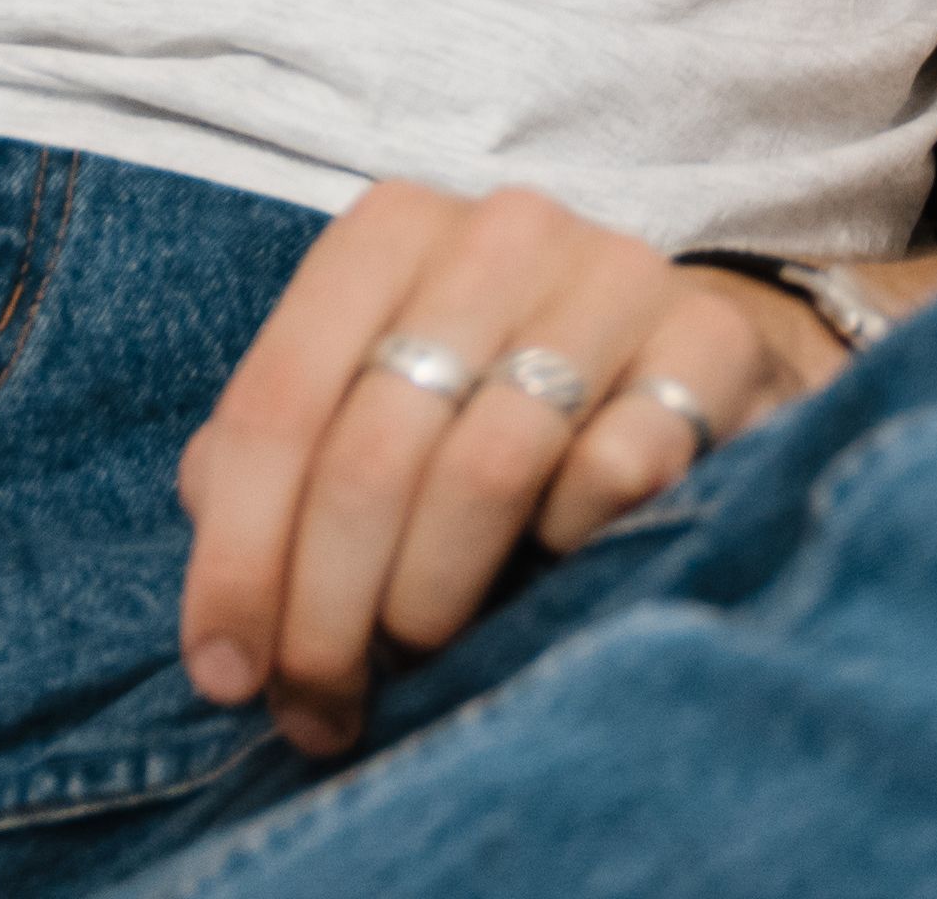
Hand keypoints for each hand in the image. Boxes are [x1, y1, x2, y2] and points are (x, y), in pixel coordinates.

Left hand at [175, 184, 847, 757]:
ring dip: (431, 599)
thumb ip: (276, 471)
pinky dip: (568, 545)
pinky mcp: (710, 341)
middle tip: (321, 705)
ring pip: (487, 469)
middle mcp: (501, 230)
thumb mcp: (370, 405)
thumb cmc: (494, 395)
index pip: (276, 404)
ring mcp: (615, 275)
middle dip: (327, 609)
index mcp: (390, 230)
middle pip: (369, 451)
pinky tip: (551, 572)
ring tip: (419, 659)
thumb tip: (226, 603)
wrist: (682, 354)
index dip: (236, 557)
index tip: (227, 673)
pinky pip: (617, 472)